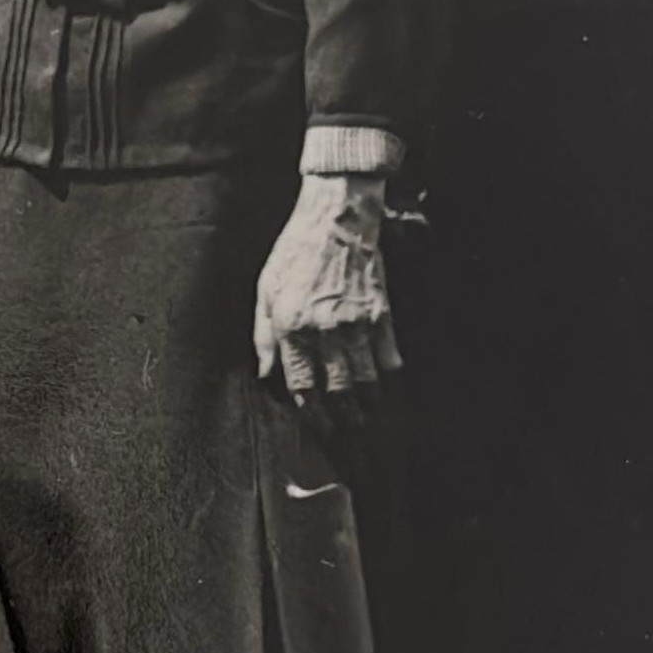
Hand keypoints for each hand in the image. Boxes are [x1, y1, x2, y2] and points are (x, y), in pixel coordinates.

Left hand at [253, 173, 400, 415]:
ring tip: (365, 420)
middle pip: (337, 391)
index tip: (315, 426)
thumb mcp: (265, 290)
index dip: (310, 412)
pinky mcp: (382, 315)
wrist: (336, 218)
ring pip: (366, 381)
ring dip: (366, 406)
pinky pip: (389, 358)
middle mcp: (325, 330)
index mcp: (292, 326)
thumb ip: (263, 336)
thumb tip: (265, 373)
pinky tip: (385, 390)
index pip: (302, 385)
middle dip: (341, 419)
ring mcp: (357, 324)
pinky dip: (388, 379)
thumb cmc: (295, 251)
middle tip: (344, 434)